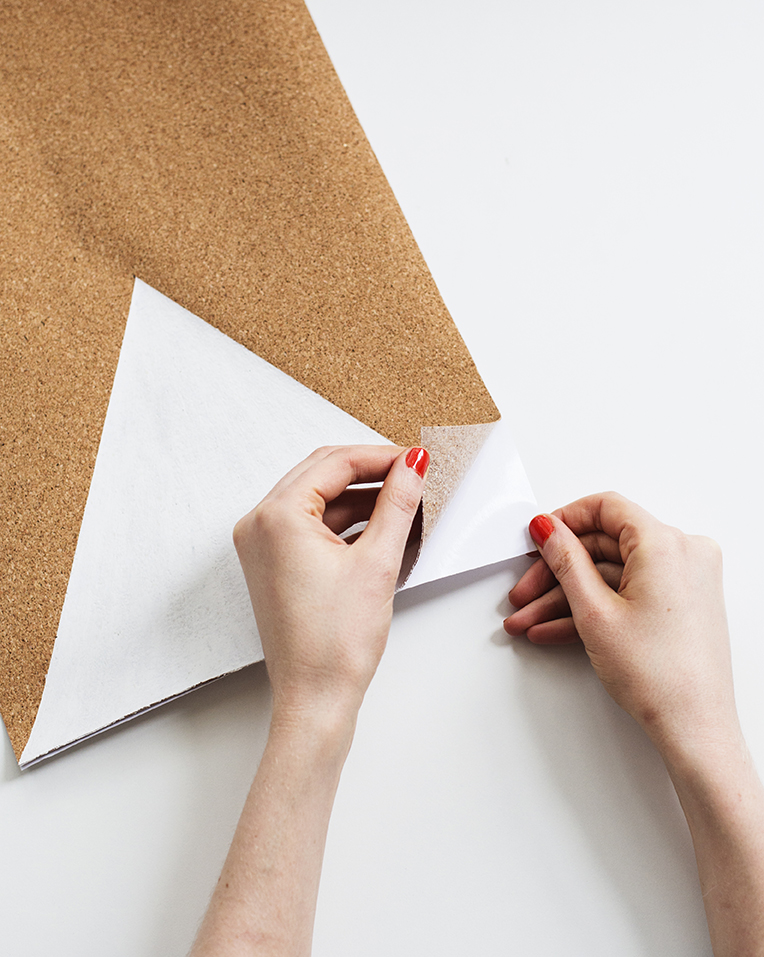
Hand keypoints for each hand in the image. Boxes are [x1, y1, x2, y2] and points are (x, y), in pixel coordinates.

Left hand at [233, 444, 428, 724]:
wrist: (315, 699)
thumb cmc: (336, 643)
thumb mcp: (376, 562)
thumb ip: (397, 504)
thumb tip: (412, 466)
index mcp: (275, 516)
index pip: (335, 463)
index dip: (382, 457)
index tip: (416, 458)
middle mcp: (259, 525)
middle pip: (322, 474)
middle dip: (370, 472)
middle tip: (413, 473)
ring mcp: (262, 545)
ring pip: (318, 500)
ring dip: (360, 497)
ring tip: (405, 501)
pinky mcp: (273, 564)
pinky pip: (311, 526)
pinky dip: (345, 523)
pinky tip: (381, 526)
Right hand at [504, 492, 738, 754]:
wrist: (694, 728)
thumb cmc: (660, 677)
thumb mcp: (594, 611)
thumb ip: (565, 560)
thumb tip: (549, 529)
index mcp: (666, 543)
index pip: (606, 508)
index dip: (564, 520)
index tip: (538, 537)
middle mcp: (684, 554)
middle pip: (604, 545)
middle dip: (556, 573)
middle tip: (525, 591)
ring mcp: (685, 580)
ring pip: (611, 575)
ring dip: (567, 598)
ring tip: (531, 621)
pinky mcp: (681, 603)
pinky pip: (628, 593)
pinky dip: (594, 609)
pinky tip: (556, 629)